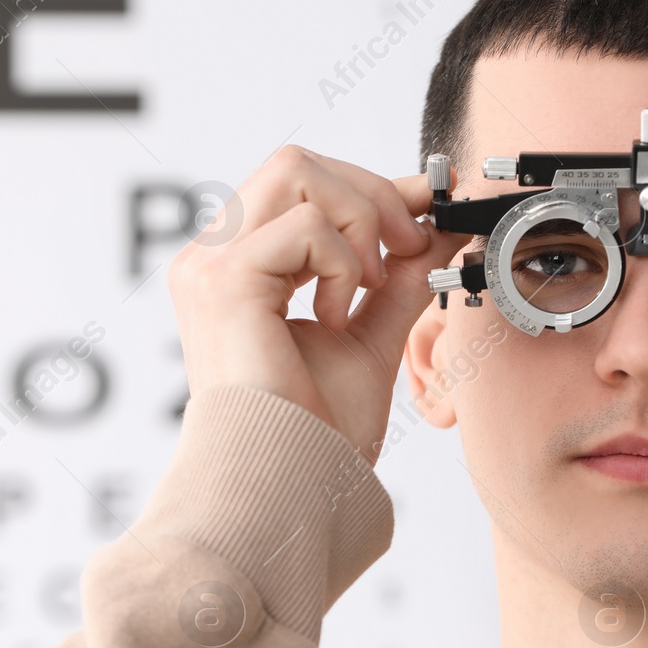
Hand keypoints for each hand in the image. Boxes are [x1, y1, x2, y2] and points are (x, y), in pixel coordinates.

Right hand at [168, 145, 470, 461]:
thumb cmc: (313, 434)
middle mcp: (213, 257)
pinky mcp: (223, 280)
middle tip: (410, 248)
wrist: (290, 486)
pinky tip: (335, 316)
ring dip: (359, 222)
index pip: (301, 185)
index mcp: (238, 267)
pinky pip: (307, 226)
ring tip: (367, 288)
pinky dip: (342, 264)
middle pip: (298, 162)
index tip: (429, 200)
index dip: (370, 184)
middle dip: (372, 194)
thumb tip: (436, 230)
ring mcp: (210, 265)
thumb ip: (397, 281)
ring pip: (299, 172)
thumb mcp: (370, 337)